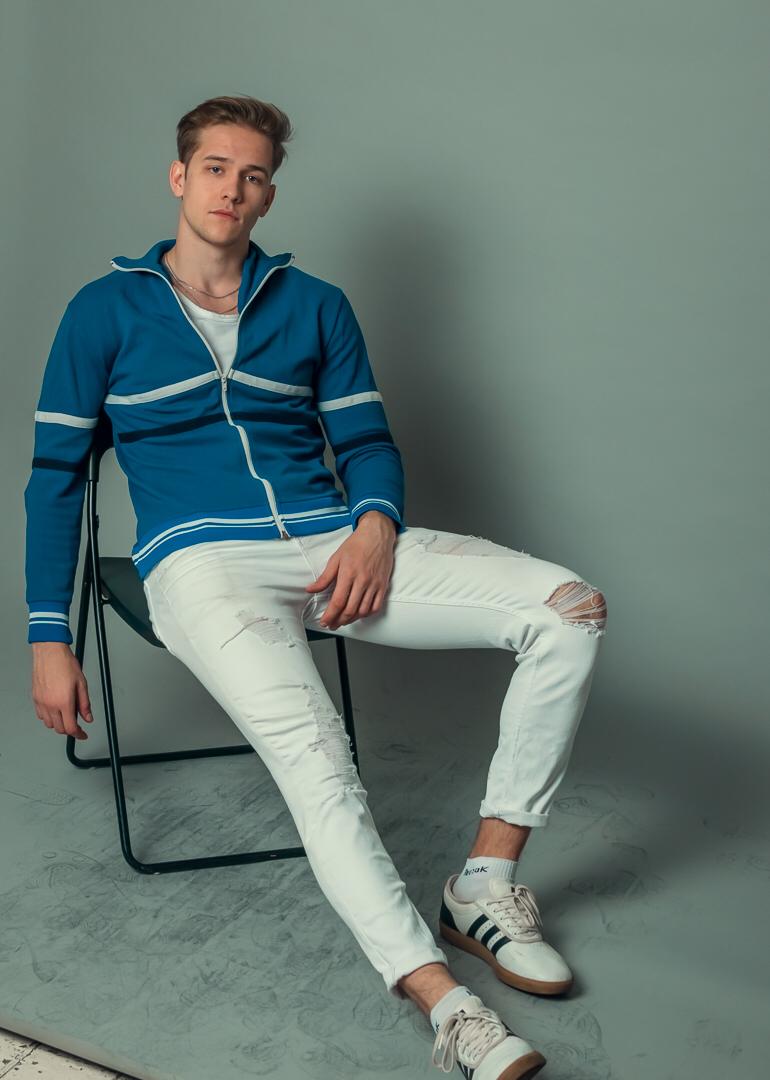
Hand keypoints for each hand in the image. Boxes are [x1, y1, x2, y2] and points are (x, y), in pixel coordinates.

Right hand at [31, 642, 93, 739]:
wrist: (50, 652)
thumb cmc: (66, 664)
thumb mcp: (82, 684)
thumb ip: (85, 704)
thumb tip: (88, 718)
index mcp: (64, 702)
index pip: (70, 728)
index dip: (79, 734)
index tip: (83, 735)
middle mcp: (50, 704)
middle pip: (59, 729)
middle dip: (69, 729)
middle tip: (77, 723)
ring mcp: (41, 702)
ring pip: (49, 724)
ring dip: (59, 723)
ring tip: (67, 714)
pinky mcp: (35, 698)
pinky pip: (41, 715)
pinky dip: (49, 717)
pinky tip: (56, 709)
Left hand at [305, 512, 396, 629]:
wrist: (377, 534)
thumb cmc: (356, 544)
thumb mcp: (336, 558)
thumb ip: (324, 577)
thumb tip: (310, 589)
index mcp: (348, 574)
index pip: (337, 602)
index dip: (330, 615)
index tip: (324, 622)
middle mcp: (362, 581)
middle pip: (350, 610)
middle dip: (339, 621)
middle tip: (332, 624)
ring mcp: (374, 584)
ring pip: (363, 611)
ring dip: (352, 620)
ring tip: (343, 621)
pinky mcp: (383, 585)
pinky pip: (376, 606)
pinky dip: (367, 614)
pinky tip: (359, 614)